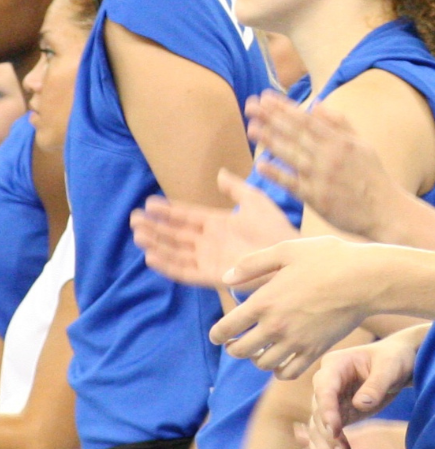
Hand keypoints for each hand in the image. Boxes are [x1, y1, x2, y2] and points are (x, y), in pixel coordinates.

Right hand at [131, 168, 297, 288]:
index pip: (187, 216)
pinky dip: (168, 265)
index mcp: (218, 224)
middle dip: (155, 227)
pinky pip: (184, 271)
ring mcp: (209, 259)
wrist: (286, 254)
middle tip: (134, 218)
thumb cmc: (275, 228)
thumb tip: (220, 173)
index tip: (149, 202)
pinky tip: (151, 257)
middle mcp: (209, 242)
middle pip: (175, 234)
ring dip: (156, 244)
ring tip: (138, 235)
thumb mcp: (255, 201)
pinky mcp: (211, 275)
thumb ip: (236, 189)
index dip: (168, 210)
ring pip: (175, 251)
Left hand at [210, 236, 390, 376]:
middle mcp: (275, 327)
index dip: (217, 333)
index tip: (220, 333)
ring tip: (261, 348)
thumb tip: (227, 279)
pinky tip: (281, 359)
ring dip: (256, 358)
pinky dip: (279, 370)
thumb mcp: (286, 250)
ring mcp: (295, 342)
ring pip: (262, 364)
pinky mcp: (314, 351)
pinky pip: (287, 373)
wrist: (365, 279)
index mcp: (264, 302)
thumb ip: (252, 264)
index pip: (226, 329)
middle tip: (237, 340)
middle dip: (233, 347)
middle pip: (239, 351)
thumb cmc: (328, 258)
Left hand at [246, 91, 394, 237]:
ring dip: (270, 140)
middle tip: (251, 106)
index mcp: (341, 141)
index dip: (284, 107)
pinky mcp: (317, 198)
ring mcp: (322, 177)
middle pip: (295, 133)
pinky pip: (292, 183)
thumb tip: (317, 104)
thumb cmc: (373, 177)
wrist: (385, 211)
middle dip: (271, 117)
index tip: (266, 97)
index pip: (306, 119)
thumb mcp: (362, 145)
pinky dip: (276, 174)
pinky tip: (260, 165)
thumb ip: (340, 123)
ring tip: (251, 128)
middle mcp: (330, 156)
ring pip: (291, 154)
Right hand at [309, 338, 420, 448]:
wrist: (402, 362)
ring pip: (319, 428)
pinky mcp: (338, 414)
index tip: (334, 431)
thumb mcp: (391, 367)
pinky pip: (327, 434)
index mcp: (335, 364)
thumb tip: (360, 404)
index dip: (327, 410)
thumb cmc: (395, 358)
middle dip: (328, 437)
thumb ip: (376, 384)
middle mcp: (326, 382)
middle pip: (318, 412)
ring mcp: (330, 400)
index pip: (324, 390)